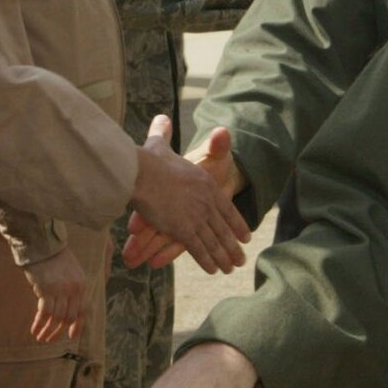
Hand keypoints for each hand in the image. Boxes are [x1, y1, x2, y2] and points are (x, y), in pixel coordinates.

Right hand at [21, 246, 88, 342]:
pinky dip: (39, 324)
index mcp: (82, 284)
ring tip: (40, 337)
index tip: (70, 337)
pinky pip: (44, 313)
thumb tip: (68, 312)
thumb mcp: (70, 273)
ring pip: (56, 318)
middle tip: (49, 339)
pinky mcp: (47, 289)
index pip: (83, 311)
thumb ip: (72, 289)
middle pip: (69, 317)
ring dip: (47, 331)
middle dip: (59, 332)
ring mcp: (61, 289)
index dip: (77, 326)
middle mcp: (74, 288)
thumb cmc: (53, 258)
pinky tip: (33, 330)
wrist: (42, 245)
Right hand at [128, 115, 249, 274]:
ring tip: (230, 268)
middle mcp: (206, 201)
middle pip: (224, 228)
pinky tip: (213, 269)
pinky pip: (199, 249)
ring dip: (223, 257)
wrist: (142, 172)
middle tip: (241, 259)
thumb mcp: (160, 144)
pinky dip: (207, 260)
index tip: (245, 236)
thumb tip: (162, 117)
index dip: (236, 223)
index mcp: (205, 183)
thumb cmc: (149, 159)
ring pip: (215, 242)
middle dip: (233, 246)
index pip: (227, 207)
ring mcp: (197, 216)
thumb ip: (164, 132)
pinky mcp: (184, 230)